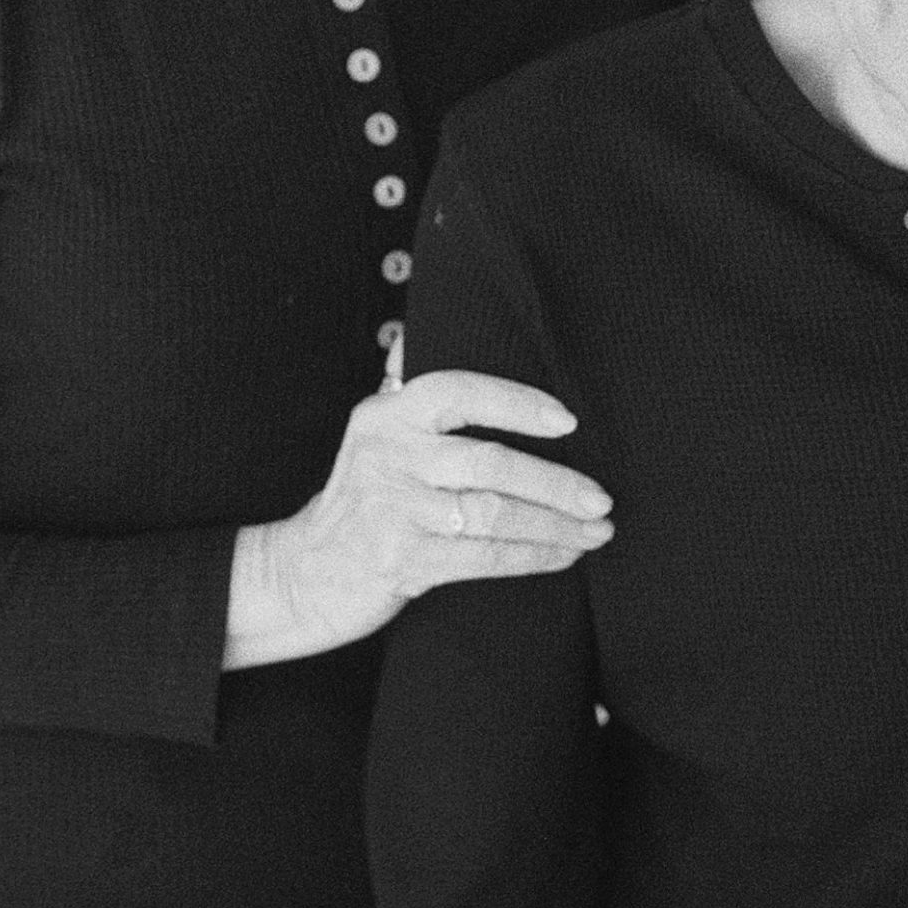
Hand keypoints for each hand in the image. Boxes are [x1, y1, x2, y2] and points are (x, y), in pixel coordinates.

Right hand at [223, 368, 612, 668]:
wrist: (307, 571)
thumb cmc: (360, 495)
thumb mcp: (371, 431)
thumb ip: (403, 386)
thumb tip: (415, 336)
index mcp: (388, 415)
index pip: (459, 392)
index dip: (517, 402)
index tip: (568, 420)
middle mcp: (389, 456)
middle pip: (489, 462)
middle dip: (555, 482)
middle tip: (600, 495)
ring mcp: (395, 511)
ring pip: (494, 513)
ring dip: (554, 525)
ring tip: (597, 529)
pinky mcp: (403, 560)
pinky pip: (484, 558)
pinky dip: (531, 557)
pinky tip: (564, 555)